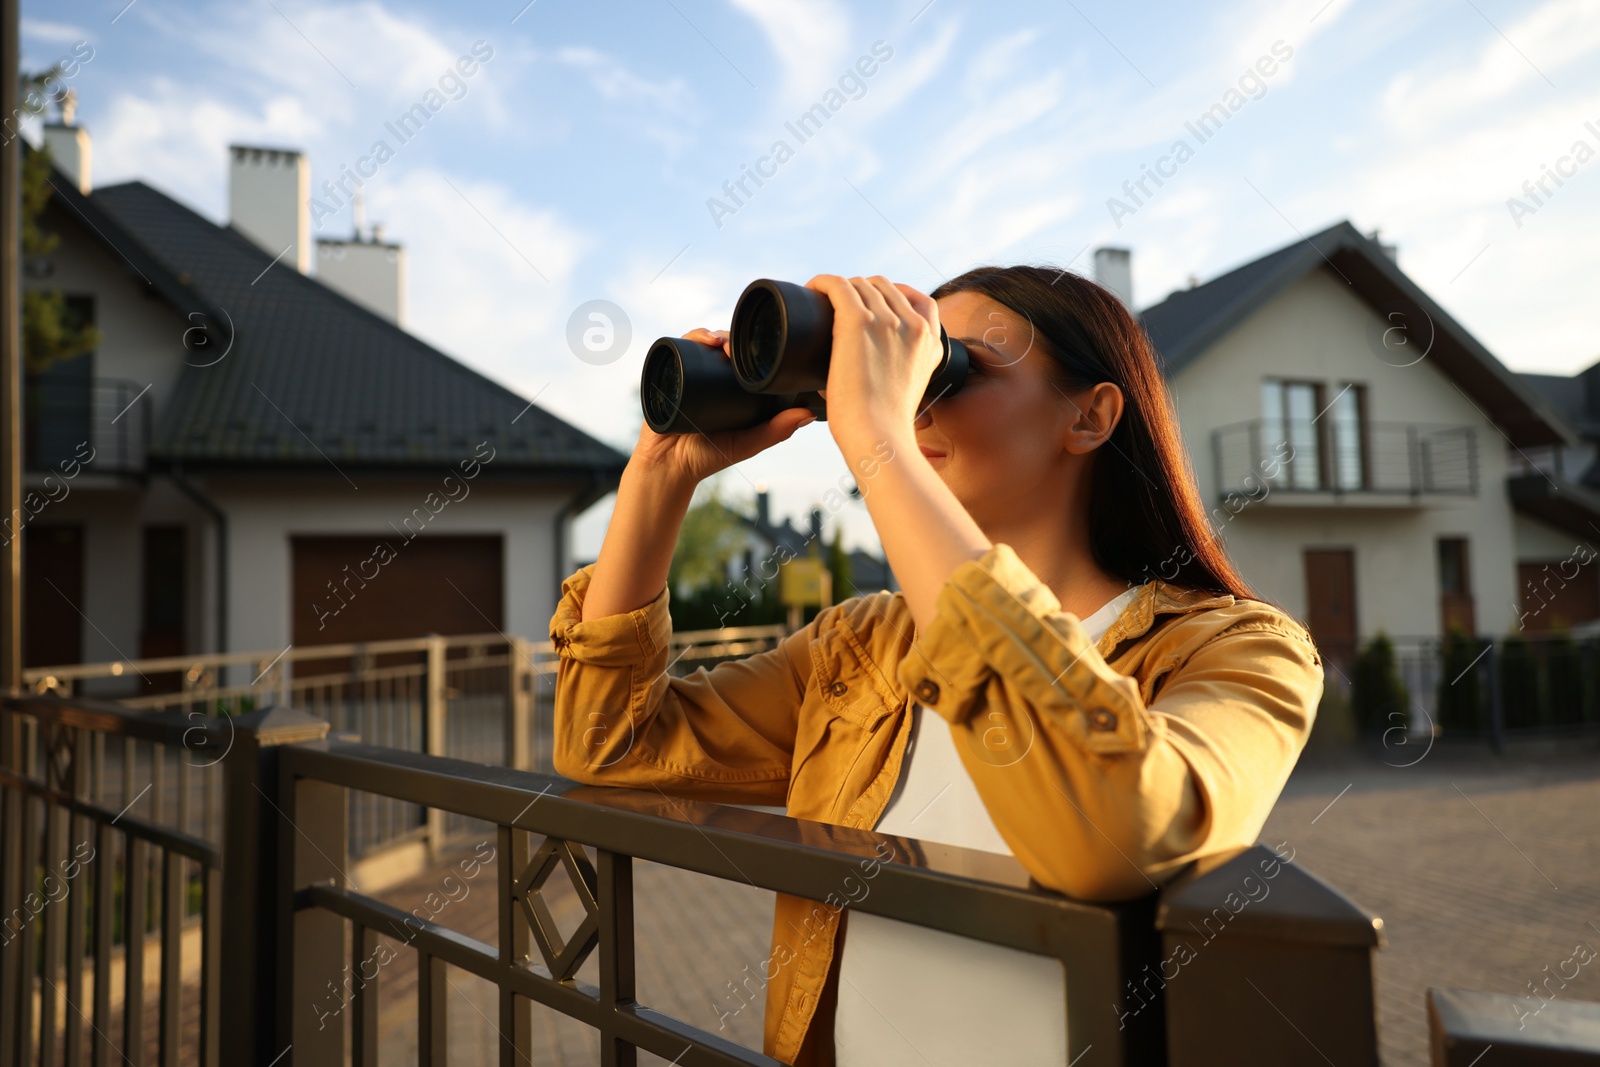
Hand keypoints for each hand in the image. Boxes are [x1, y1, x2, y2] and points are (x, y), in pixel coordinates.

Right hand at [631, 327, 815, 484]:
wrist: (668, 465)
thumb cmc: (708, 457)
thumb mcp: (748, 443)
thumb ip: (776, 431)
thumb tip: (810, 414)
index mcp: (731, 389)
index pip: (745, 359)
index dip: (754, 349)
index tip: (765, 349)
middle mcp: (711, 377)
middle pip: (724, 345)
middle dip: (733, 338)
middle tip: (738, 348)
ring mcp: (689, 373)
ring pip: (705, 342)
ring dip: (715, 334)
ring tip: (722, 343)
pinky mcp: (669, 373)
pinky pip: (680, 347)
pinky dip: (692, 337)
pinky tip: (704, 339)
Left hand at [805, 275, 944, 454]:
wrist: (879, 436)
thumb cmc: (884, 427)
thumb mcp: (909, 392)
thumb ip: (899, 372)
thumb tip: (865, 370)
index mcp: (931, 343)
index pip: (920, 300)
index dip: (895, 295)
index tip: (875, 304)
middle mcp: (914, 326)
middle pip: (885, 287)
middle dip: (862, 290)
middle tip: (839, 306)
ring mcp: (888, 321)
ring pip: (861, 284)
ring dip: (841, 287)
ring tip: (822, 300)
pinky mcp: (859, 321)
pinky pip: (838, 286)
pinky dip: (822, 283)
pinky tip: (812, 288)